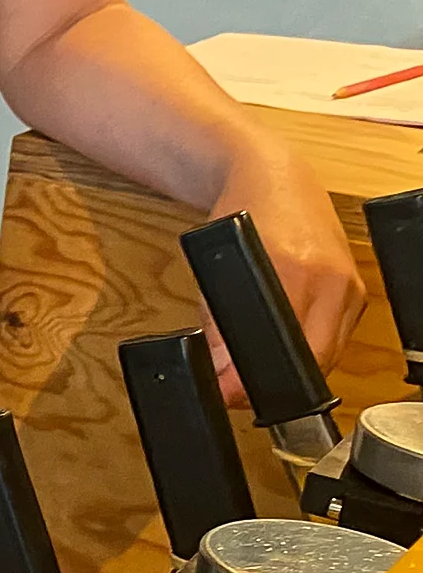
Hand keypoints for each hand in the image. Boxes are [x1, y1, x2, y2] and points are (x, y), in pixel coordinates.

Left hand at [203, 139, 367, 404]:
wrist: (275, 178)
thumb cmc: (242, 214)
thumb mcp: (214, 267)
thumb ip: (217, 324)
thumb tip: (220, 375)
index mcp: (293, 269)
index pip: (283, 348)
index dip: (255, 380)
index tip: (232, 393)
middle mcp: (330, 279)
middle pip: (314, 359)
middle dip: (276, 384)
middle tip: (240, 389)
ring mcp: (350, 285)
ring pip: (330, 353)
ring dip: (296, 369)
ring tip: (257, 369)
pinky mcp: (359, 291)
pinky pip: (339, 337)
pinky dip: (312, 348)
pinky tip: (286, 346)